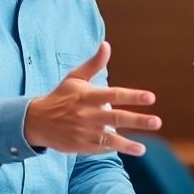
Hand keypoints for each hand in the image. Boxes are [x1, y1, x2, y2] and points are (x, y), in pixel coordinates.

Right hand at [25, 41, 160, 155]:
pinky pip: (102, 147)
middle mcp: (87, 114)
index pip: (114, 94)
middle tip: (157, 122)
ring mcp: (84, 131)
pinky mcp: (81, 145)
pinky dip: (116, 148)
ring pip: (110, 137)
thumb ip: (94, 64)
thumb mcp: (75, 78)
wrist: (36, 121)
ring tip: (143, 148)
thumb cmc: (61, 97)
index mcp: (88, 96)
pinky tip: (134, 148)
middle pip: (116, 117)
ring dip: (128, 143)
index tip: (151, 98)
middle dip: (138, 120)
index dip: (133, 96)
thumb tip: (106, 44)